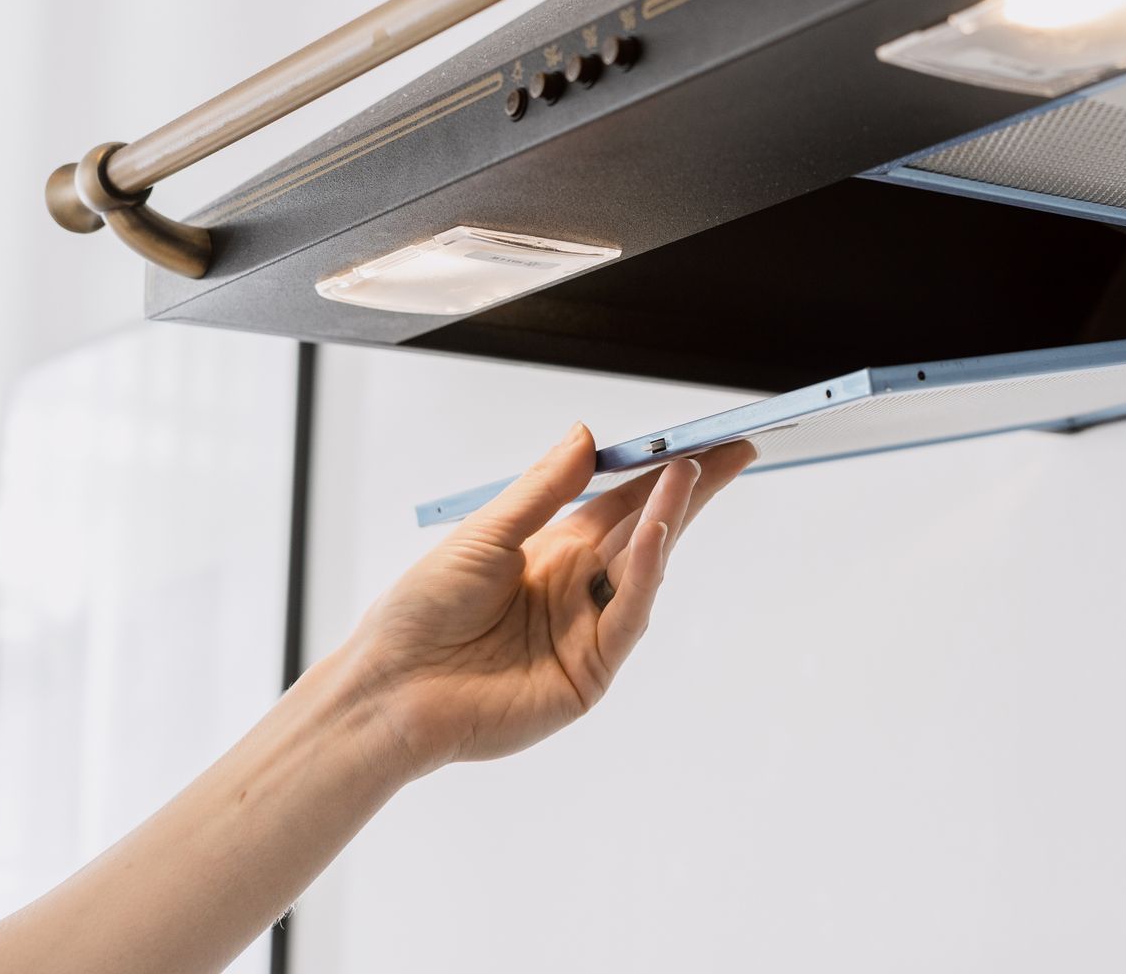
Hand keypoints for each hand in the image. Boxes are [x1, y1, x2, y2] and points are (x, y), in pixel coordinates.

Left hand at [338, 424, 753, 773]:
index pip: (622, 503)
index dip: (661, 472)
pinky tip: (654, 532)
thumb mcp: (485, 534)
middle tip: (734, 452)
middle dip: (691, 492)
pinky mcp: (590, 673)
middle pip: (648, 531)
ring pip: (646, 569)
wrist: (390, 689)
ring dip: (669, 519)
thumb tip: (587, 435)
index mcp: (553, 553)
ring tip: (692, 474)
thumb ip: (543, 489)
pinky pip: (629, 615)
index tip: (701, 441)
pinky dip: (646, 572)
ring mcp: (589, 632)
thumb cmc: (421, 612)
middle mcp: (578, 589)